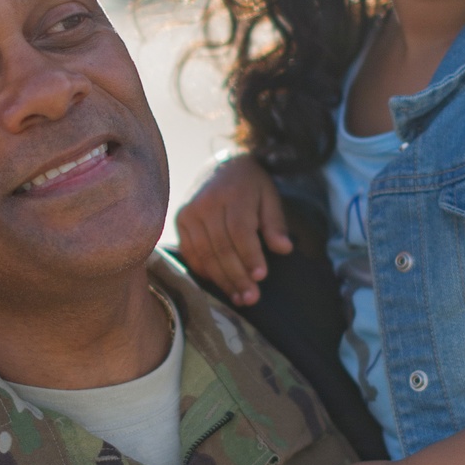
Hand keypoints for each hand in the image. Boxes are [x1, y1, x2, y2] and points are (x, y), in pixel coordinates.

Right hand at [175, 156, 290, 304]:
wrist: (222, 166)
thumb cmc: (251, 186)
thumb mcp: (270, 197)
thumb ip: (276, 223)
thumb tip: (284, 249)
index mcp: (233, 194)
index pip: (239, 231)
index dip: (250, 256)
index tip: (261, 277)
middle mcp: (206, 203)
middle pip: (221, 247)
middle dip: (237, 276)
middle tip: (251, 298)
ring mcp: (189, 213)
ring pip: (204, 254)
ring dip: (222, 280)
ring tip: (239, 298)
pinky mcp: (180, 221)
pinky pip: (190, 253)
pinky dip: (204, 272)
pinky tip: (220, 284)